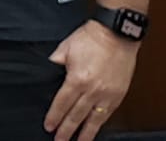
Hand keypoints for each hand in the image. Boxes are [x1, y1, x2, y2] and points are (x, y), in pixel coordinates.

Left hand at [43, 21, 138, 140]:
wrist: (117, 33)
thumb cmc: (92, 38)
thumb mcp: (65, 48)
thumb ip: (55, 63)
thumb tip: (47, 72)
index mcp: (77, 79)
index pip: (62, 103)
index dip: (54, 117)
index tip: (48, 127)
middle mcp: (93, 90)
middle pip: (76, 115)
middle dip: (67, 130)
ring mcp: (108, 94)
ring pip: (94, 119)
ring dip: (85, 133)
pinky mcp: (119, 94)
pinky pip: (107, 114)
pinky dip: (100, 123)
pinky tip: (94, 130)